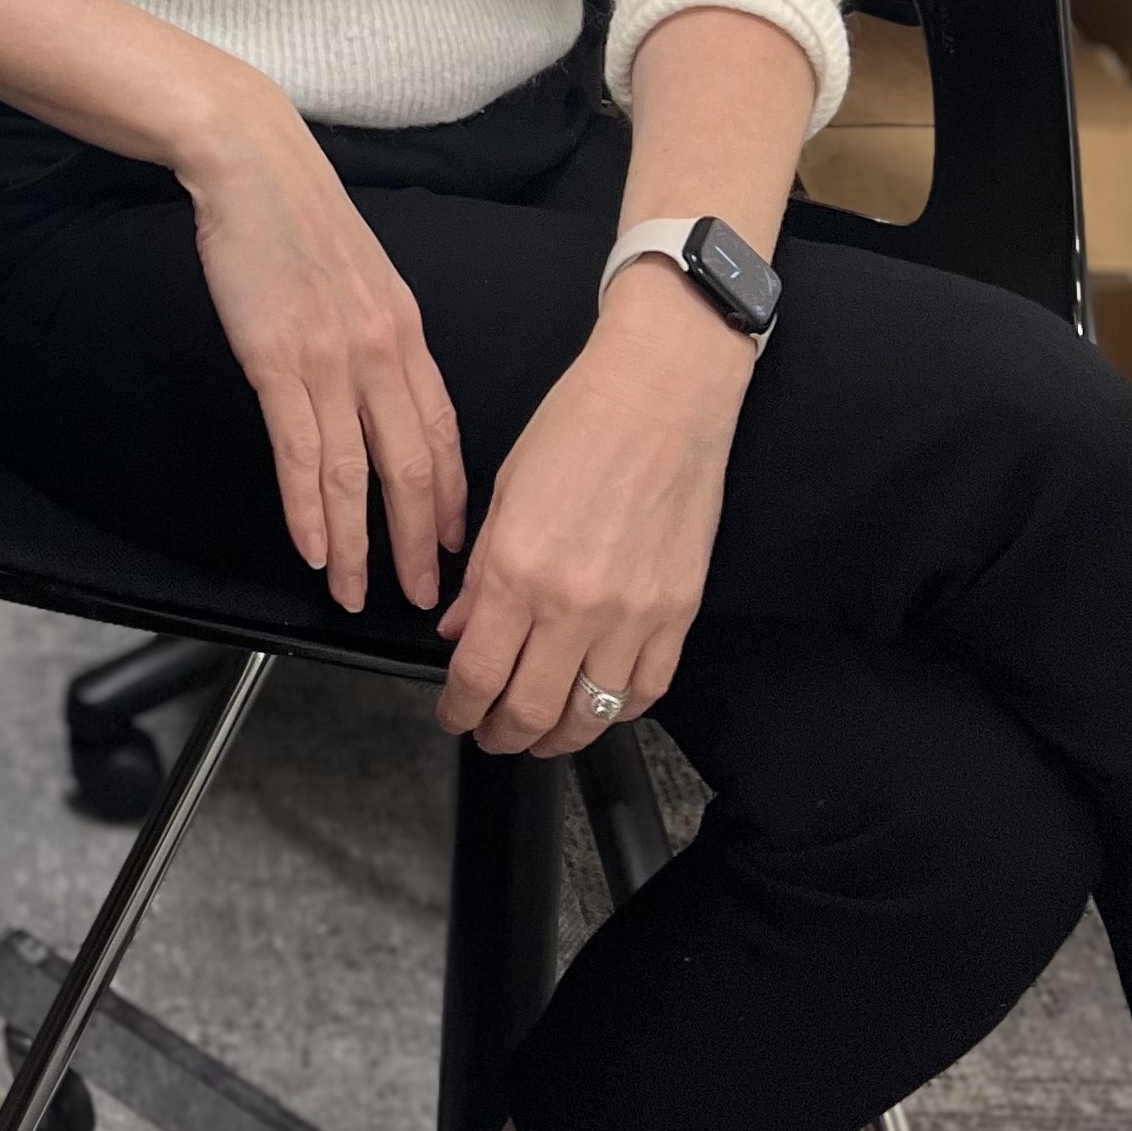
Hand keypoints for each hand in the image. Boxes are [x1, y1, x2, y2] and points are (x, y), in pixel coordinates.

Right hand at [178, 76, 466, 614]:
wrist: (253, 162)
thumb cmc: (298, 216)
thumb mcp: (365, 276)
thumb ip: (380, 337)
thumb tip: (383, 392)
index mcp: (407, 333)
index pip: (444, 435)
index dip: (454, 500)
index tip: (461, 550)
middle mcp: (381, 353)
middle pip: (413, 468)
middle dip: (422, 544)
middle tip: (424, 601)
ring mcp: (331, 358)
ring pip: (356, 473)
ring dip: (361, 544)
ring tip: (361, 594)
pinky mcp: (277, 359)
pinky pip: (301, 450)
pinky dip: (308, 509)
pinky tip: (314, 549)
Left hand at [437, 261, 751, 754]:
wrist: (662, 392)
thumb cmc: (578, 423)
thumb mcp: (505, 491)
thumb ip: (480, 572)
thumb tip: (458, 629)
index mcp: (520, 569)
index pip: (478, 673)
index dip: (458, 707)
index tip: (452, 712)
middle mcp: (576, 605)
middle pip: (532, 711)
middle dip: (501, 734)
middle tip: (488, 733)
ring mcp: (634, 615)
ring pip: (592, 714)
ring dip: (558, 738)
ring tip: (538, 735)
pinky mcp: (679, 612)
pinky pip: (648, 690)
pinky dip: (618, 711)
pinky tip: (599, 705)